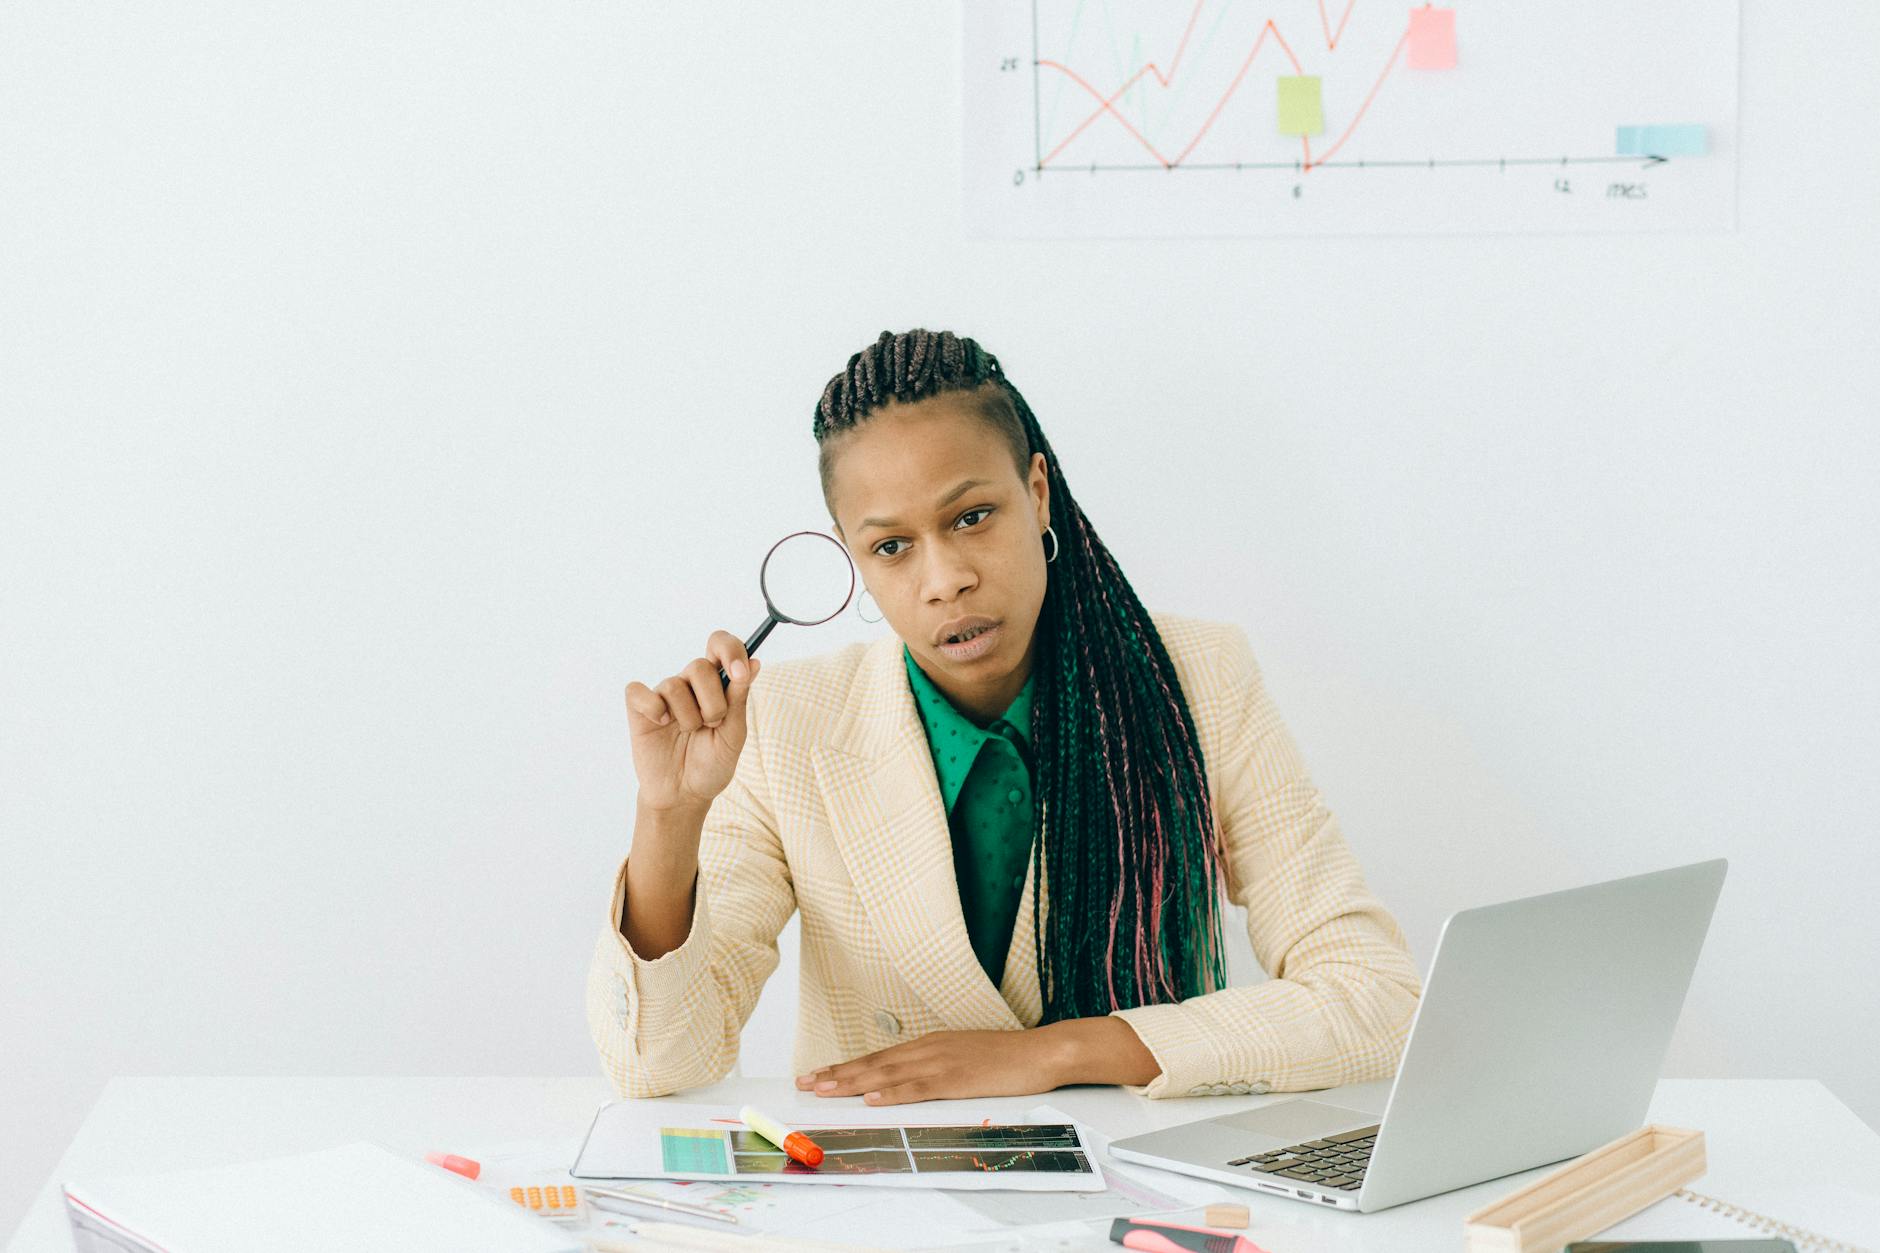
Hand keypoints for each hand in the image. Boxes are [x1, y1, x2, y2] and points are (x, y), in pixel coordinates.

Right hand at [623, 630, 759, 815]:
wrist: (685, 794)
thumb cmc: (711, 764)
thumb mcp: (733, 734)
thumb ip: (739, 699)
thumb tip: (754, 663)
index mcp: (717, 685)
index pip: (720, 646)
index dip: (730, 650)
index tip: (738, 671)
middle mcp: (689, 684)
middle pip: (699, 666)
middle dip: (712, 701)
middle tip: (712, 724)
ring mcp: (663, 695)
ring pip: (674, 685)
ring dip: (688, 716)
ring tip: (690, 733)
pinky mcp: (639, 708)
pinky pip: (639, 692)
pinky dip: (654, 710)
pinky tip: (662, 726)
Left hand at [792, 1029, 1070, 1105]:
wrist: (1040, 1052)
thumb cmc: (1005, 1058)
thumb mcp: (963, 1058)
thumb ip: (935, 1067)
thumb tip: (908, 1082)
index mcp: (929, 1045)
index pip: (879, 1057)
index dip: (846, 1066)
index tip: (818, 1073)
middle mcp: (929, 1049)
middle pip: (874, 1063)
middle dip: (836, 1074)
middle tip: (805, 1082)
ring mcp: (941, 1062)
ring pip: (887, 1073)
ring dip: (852, 1082)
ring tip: (823, 1089)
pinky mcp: (956, 1078)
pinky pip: (917, 1087)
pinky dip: (891, 1092)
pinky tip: (871, 1098)